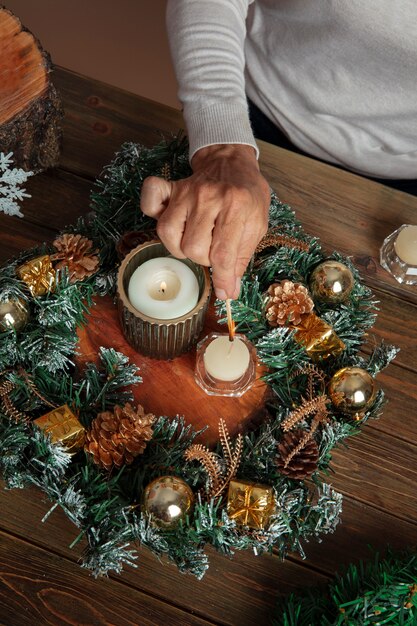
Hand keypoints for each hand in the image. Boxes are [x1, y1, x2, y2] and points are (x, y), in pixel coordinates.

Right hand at [140, 144, 269, 298]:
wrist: (232, 162)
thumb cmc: (247, 196)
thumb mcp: (257, 225)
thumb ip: (242, 258)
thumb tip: (228, 291)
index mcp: (237, 206)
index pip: (223, 253)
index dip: (222, 279)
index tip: (224, 293)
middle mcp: (209, 197)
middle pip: (193, 248)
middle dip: (203, 258)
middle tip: (213, 248)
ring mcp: (186, 191)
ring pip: (169, 234)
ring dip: (181, 246)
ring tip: (195, 240)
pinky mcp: (171, 188)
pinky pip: (149, 202)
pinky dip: (153, 213)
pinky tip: (172, 220)